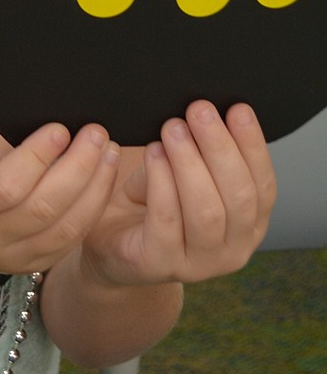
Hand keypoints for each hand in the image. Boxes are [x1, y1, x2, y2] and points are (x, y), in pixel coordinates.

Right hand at [0, 121, 121, 274]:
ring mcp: (9, 258)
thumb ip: (9, 135)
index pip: (6, 185)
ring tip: (108, 153)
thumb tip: (57, 116)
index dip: (38, 156)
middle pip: (42, 209)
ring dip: (94, 188)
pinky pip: (71, 240)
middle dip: (78, 168)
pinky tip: (102, 180)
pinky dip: (92, 208)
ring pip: (64, 229)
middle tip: (96, 134)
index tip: (60, 128)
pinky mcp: (33, 265)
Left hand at [80, 101, 276, 288]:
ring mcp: (199, 264)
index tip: (237, 109)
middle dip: (220, 147)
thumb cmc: (151, 202)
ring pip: (206, 210)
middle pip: (239, 197)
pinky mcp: (160, 264)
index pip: (263, 185)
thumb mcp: (182, 173)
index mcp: (248, 224)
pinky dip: (162, 180)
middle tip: (199, 110)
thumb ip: (198, 151)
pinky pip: (166, 219)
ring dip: (190, 162)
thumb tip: (203, 109)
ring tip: (173, 128)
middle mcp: (233, 250)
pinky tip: (154, 152)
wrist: (111, 244)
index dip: (253, 146)